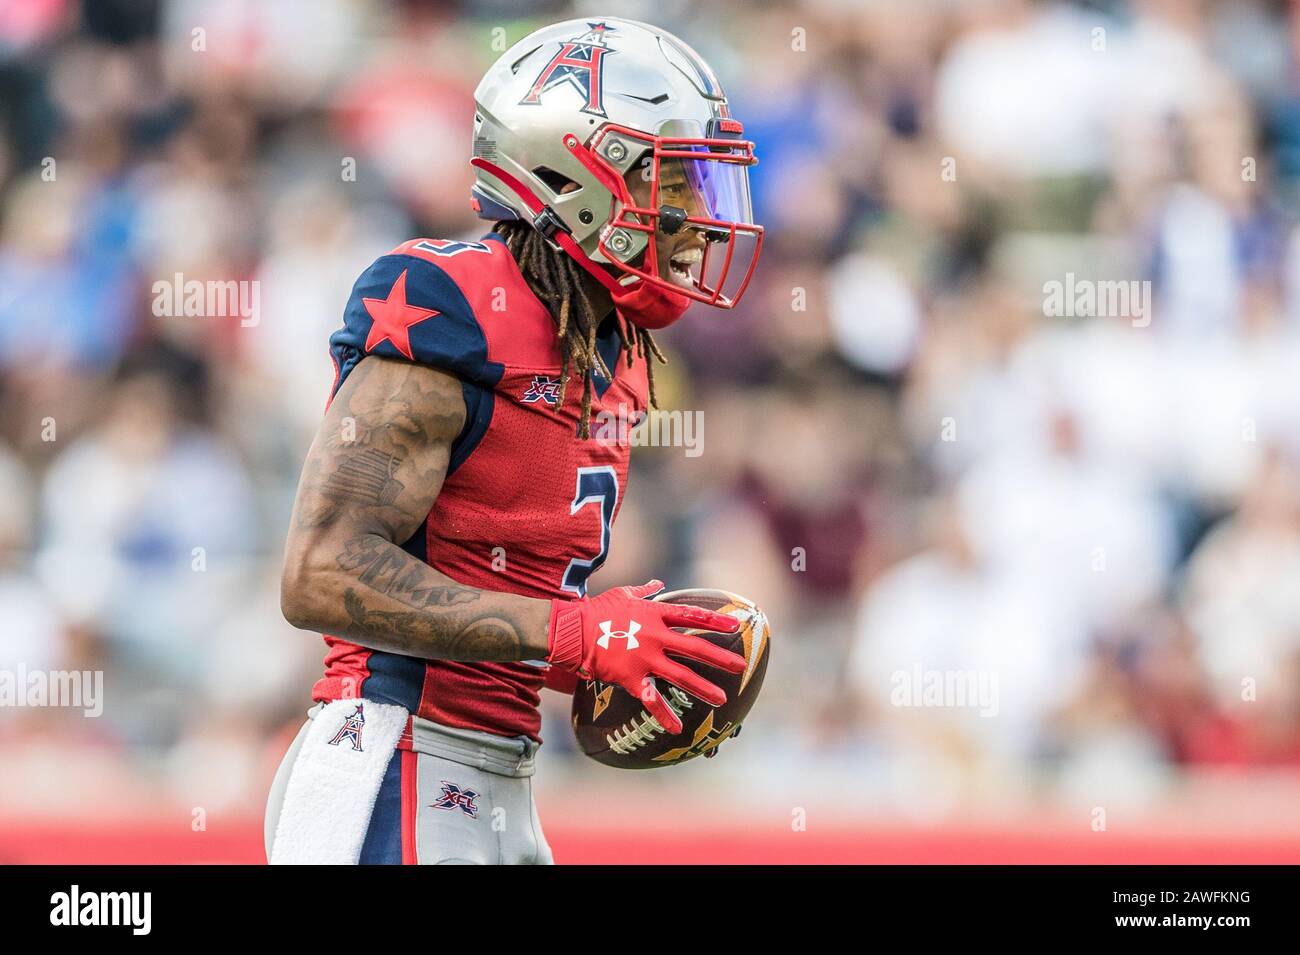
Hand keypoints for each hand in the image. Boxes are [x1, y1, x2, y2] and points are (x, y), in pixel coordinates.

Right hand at [547, 579, 745, 733]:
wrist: (574, 631)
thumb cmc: (598, 610)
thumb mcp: (624, 594)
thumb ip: (646, 591)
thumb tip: (659, 583)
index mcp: (656, 614)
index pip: (692, 616)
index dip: (714, 621)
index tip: (735, 626)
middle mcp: (656, 637)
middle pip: (695, 647)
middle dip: (720, 657)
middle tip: (740, 666)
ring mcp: (645, 658)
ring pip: (681, 676)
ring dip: (704, 687)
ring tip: (722, 699)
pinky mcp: (632, 678)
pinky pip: (652, 699)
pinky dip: (664, 715)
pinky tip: (678, 728)